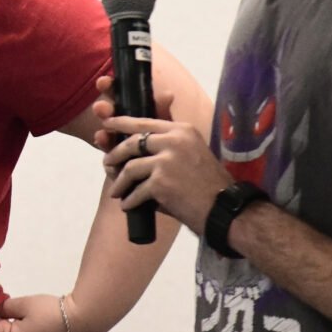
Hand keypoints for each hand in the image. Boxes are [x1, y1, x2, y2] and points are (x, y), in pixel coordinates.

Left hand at [94, 105, 231, 235]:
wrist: (224, 209)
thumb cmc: (209, 184)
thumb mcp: (192, 153)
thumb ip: (168, 146)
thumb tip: (133, 150)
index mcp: (182, 130)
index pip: (145, 121)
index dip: (122, 122)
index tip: (107, 124)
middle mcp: (174, 141)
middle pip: (132, 142)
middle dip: (114, 153)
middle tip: (107, 163)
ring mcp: (166, 161)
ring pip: (129, 168)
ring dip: (119, 182)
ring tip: (116, 191)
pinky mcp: (161, 183)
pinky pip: (135, 192)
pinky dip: (129, 201)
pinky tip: (127, 206)